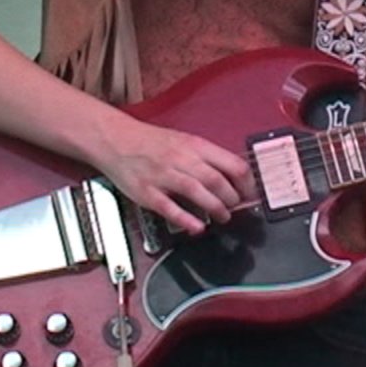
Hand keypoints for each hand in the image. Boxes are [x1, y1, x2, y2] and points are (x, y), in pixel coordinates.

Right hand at [89, 113, 254, 234]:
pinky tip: (198, 227)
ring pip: (196, 191)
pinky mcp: (146, 192)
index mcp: (194, 145)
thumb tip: (232, 175)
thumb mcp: (184, 140)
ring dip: (215, 208)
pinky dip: (186, 218)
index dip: (246, 182)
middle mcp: (180, 159)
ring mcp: (162, 175)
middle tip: (236, 206)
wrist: (115, 139)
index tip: (250, 192)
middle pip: (216, 179)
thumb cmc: (150, 141)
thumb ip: (206, 157)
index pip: (231, 163)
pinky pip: (169, 207)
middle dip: (231, 197)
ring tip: (223, 217)